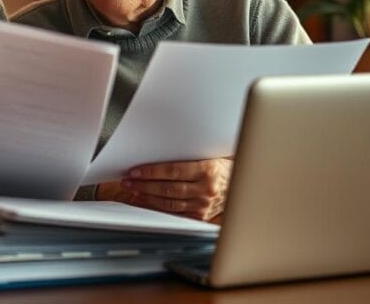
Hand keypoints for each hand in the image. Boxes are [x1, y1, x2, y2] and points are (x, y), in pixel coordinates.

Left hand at [96, 158, 231, 221]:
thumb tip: (155, 154)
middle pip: (168, 188)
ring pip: (168, 203)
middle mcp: (206, 189)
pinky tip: (145, 201)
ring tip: (133, 190)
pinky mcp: (200, 215)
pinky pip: (173, 213)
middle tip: (128, 180)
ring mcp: (203, 204)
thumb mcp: (206, 156)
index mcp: (207, 170)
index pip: (172, 171)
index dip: (151, 172)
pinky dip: (156, 207)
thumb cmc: (219, 167)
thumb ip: (185, 157)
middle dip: (144, 184)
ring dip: (147, 196)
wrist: (240, 184)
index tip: (135, 171)